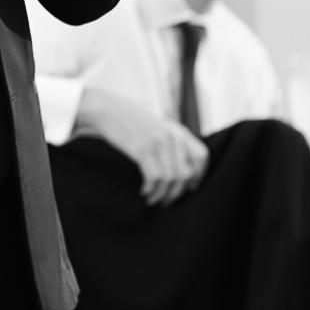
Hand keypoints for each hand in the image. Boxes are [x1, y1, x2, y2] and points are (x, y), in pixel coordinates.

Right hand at [74, 88, 206, 205]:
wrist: (107, 109)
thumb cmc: (130, 120)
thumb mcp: (157, 126)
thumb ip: (172, 142)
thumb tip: (181, 169)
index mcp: (179, 131)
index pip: (202, 157)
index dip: (199, 176)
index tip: (190, 187)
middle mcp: (172, 137)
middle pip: (186, 174)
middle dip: (177, 192)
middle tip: (167, 200)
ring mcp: (158, 143)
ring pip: (170, 179)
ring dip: (163, 195)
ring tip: (154, 200)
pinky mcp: (142, 150)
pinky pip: (154, 178)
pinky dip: (151, 190)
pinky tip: (144, 192)